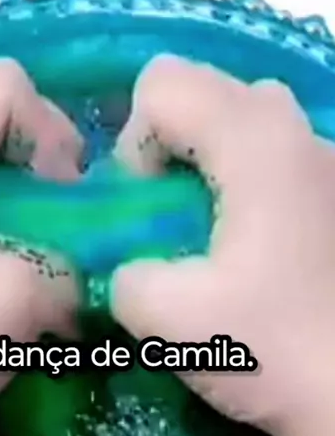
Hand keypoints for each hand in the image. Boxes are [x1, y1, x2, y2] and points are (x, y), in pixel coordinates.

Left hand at [0, 58, 81, 435]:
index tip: (71, 195)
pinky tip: (22, 306)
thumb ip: (70, 270)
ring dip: (30, 230)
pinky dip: (5, 260)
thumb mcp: (18, 295)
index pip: (1, 87)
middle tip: (73, 239)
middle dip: (48, 184)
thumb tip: (81, 281)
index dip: (52, 128)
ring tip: (52, 280)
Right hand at [111, 55, 334, 435]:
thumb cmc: (273, 349)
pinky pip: (276, 163)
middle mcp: (299, 130)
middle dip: (170, 151)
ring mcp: (329, 161)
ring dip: (210, 170)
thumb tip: (127, 270)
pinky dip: (246, 190)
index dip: (133, 145)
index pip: (163, 86)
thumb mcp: (168, 319)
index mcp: (256, 140)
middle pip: (206, 95)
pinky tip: (253, 256)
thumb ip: (121, 276)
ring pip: (246, 127)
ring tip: (208, 239)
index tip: (143, 215)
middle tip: (169, 224)